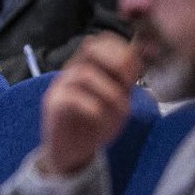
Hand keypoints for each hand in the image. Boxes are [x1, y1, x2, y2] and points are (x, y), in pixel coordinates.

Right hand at [35, 34, 140, 175]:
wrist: (72, 153)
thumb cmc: (95, 125)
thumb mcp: (118, 101)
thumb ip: (126, 82)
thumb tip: (142, 62)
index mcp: (89, 66)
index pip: (104, 41)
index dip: (123, 51)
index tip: (136, 73)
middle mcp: (73, 71)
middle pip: (90, 47)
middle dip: (115, 61)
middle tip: (128, 83)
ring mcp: (60, 86)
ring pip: (83, 73)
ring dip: (109, 91)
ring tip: (120, 110)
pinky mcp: (52, 105)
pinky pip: (71, 98)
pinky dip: (92, 108)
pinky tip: (100, 119)